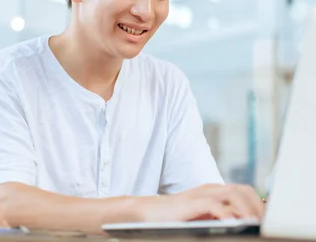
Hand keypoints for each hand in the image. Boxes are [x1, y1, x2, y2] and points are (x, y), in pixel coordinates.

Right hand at [136, 184, 264, 222]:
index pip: (245, 192)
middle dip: (258, 206)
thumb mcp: (201, 216)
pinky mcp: (192, 203)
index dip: (259, 204)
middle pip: (243, 190)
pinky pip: (216, 205)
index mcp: (214, 192)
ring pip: (234, 194)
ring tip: (253, 224)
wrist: (146, 212)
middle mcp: (210, 189)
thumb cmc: (173, 217)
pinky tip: (233, 225)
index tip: (267, 220)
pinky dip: (228, 214)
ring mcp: (201, 194)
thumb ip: (219, 216)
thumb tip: (241, 223)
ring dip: (247, 209)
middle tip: (263, 223)